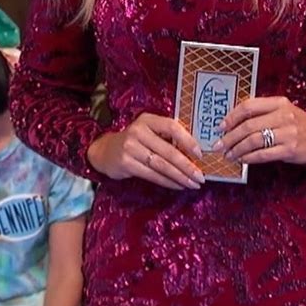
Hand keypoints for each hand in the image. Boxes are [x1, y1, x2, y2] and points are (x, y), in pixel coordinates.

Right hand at [87, 112, 204, 189]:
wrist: (105, 150)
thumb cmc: (135, 140)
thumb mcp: (149, 131)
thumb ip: (166, 136)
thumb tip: (195, 152)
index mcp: (148, 120)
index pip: (171, 127)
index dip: (187, 140)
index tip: (200, 154)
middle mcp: (138, 131)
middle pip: (168, 151)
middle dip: (187, 166)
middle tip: (200, 177)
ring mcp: (131, 148)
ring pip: (161, 165)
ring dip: (180, 177)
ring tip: (193, 184)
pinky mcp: (126, 163)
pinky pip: (152, 175)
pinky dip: (167, 182)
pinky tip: (178, 186)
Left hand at [212, 96, 305, 164]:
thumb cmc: (296, 123)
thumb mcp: (281, 110)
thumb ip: (261, 113)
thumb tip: (232, 122)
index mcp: (278, 102)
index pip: (249, 106)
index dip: (231, 117)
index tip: (220, 127)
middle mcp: (282, 116)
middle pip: (249, 126)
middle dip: (230, 137)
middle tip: (219, 145)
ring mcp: (287, 133)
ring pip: (254, 141)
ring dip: (238, 149)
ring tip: (229, 155)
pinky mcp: (289, 149)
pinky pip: (264, 154)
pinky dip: (250, 158)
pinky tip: (242, 159)